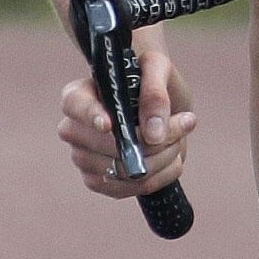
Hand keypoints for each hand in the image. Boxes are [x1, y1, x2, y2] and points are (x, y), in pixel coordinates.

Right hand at [56, 45, 197, 199]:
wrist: (158, 107)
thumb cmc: (152, 81)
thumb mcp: (158, 70)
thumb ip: (155, 93)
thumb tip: (154, 134)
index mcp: (78, 96)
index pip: (74, 106)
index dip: (91, 116)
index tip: (109, 125)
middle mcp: (73, 130)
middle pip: (108, 145)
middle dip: (154, 140)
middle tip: (185, 123)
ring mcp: (83, 159)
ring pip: (124, 171)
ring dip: (163, 158)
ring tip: (179, 139)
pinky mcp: (99, 182)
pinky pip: (131, 188)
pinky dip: (161, 176)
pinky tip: (173, 159)